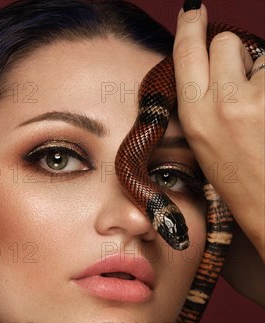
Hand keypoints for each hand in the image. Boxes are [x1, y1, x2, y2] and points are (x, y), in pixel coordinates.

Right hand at [173, 3, 264, 266]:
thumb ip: (204, 101)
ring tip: (263, 112)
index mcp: (195, 118)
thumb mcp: (207, 144)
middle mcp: (223, 104)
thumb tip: (212, 64)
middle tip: (244, 88)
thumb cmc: (243, 183)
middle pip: (225, 43)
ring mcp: (258, 100)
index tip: (195, 12)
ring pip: (261, 54)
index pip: (187, 53)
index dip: (191, 27)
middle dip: (235, 57)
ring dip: (262, 72)